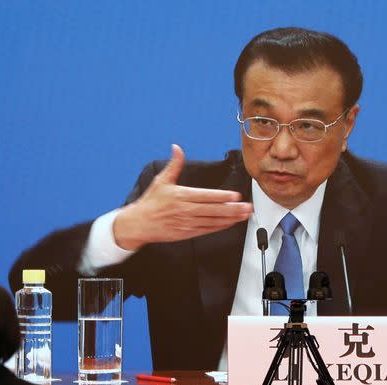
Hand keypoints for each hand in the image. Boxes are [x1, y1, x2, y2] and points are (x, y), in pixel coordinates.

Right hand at [113, 145, 252, 249]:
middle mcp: (186, 210)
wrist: (139, 224)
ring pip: (213, 221)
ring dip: (231, 218)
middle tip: (247, 207)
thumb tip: (177, 148)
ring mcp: (188, 223)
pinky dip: (221, 226)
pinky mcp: (188, 233)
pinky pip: (208, 230)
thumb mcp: (161, 180)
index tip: (235, 195)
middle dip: (233, 209)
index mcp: (181, 196)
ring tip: (244, 215)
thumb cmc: (150, 203)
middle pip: (213, 210)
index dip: (222, 196)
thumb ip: (174, 164)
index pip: (206, 196)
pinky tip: (231, 222)